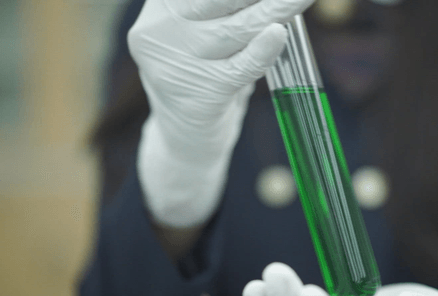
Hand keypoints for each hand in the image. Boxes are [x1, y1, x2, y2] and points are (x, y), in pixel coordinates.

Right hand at [129, 0, 313, 226]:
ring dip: (276, 9)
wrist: (185, 139)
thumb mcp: (209, 34)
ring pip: (236, 29)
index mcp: (161, 9)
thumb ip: (232, 11)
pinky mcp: (201, 95)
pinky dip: (263, 51)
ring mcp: (177, 64)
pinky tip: (278, 34)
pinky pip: (241, 68)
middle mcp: (159, 31)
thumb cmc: (205, 74)